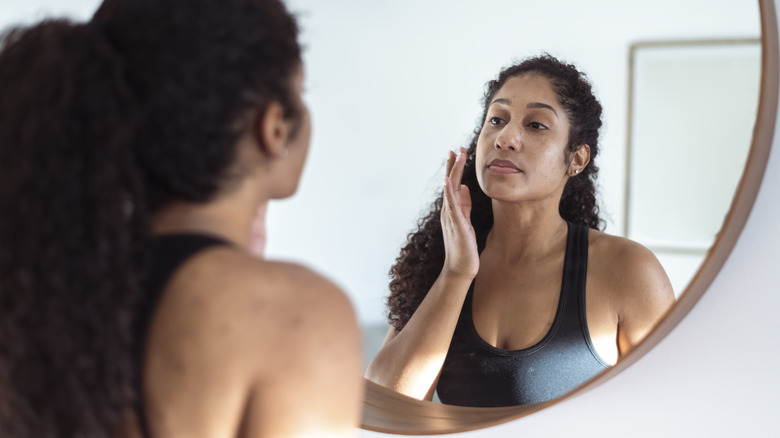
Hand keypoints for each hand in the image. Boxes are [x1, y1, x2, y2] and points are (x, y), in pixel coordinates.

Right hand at [441, 147, 479, 279]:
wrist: (460, 268)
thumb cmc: (464, 247)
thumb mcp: (465, 221)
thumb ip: (464, 204)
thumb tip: (464, 187)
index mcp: (451, 209)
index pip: (452, 184)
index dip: (455, 168)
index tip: (458, 152)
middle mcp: (448, 210)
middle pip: (449, 183)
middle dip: (453, 165)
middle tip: (457, 148)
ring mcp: (450, 217)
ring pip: (450, 189)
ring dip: (452, 172)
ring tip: (455, 156)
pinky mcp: (456, 224)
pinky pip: (451, 205)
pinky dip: (449, 192)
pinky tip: (449, 180)